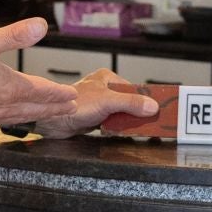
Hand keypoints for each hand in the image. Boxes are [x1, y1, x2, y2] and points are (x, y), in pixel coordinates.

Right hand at [0, 18, 79, 126]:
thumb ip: (14, 35)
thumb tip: (41, 26)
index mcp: (11, 86)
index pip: (43, 91)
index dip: (60, 92)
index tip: (73, 95)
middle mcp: (5, 104)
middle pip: (38, 107)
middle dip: (56, 107)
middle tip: (71, 108)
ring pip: (23, 116)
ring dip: (41, 115)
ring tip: (51, 114)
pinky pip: (6, 120)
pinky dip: (19, 118)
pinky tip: (13, 117)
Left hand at [31, 68, 158, 138]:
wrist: (53, 122)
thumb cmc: (74, 105)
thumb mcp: (107, 102)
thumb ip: (130, 103)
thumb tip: (152, 106)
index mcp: (107, 78)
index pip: (134, 89)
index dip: (146, 100)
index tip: (158, 110)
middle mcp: (104, 90)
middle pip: (129, 102)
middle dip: (139, 114)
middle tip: (152, 124)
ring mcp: (99, 105)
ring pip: (122, 114)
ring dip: (129, 123)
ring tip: (142, 130)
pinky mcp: (95, 119)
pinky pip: (113, 123)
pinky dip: (120, 129)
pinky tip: (126, 133)